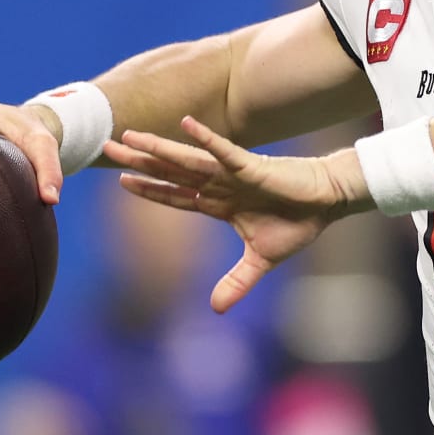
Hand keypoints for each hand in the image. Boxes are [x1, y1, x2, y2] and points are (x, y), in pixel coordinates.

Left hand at [104, 116, 364, 312]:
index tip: (122, 179)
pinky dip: (205, 139)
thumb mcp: (261, 260)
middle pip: (170, 172)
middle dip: (139, 161)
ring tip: (129, 136)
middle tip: (106, 147)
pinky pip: (223, 152)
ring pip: (186, 160)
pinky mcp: (251, 167)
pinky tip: (186, 124)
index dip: (150, 189)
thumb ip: (237, 282)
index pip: (176, 196)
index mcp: (219, 203)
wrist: (327, 204)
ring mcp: (232, 174)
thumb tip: (216, 310)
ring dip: (157, 148)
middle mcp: (219, 185)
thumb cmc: (297, 223)